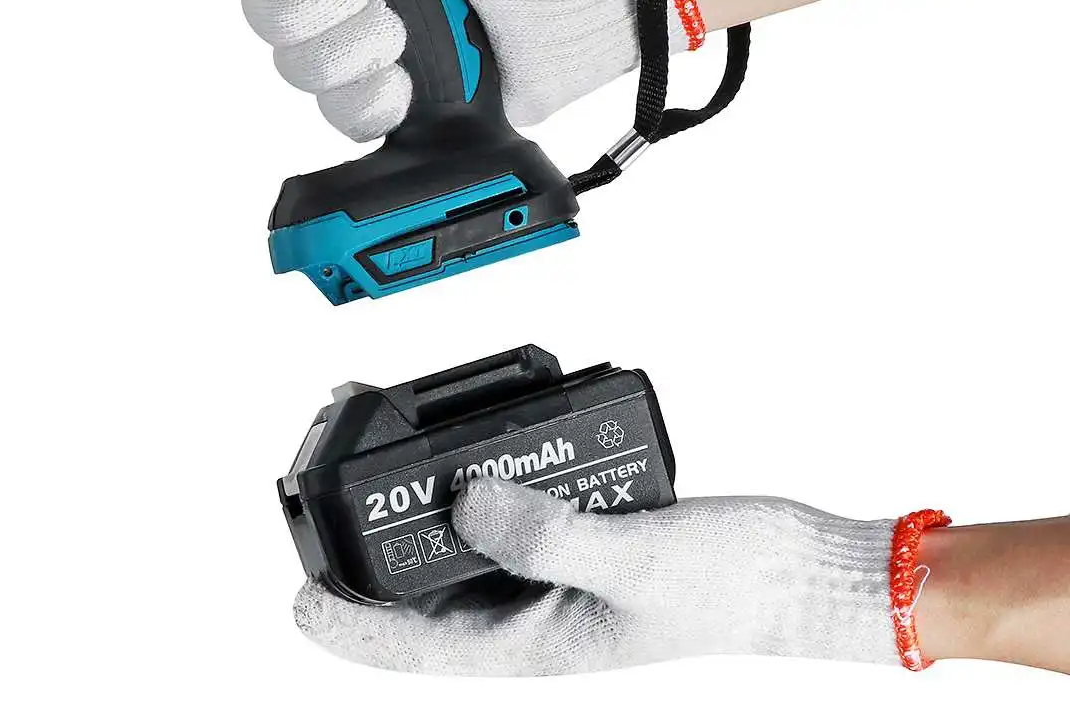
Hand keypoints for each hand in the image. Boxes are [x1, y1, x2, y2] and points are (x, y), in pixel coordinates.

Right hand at [180, 0, 667, 139]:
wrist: (576, 3)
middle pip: (261, 10)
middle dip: (307, 5)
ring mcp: (363, 42)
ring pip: (296, 67)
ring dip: (351, 52)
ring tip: (404, 33)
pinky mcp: (389, 95)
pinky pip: (341, 114)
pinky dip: (373, 98)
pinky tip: (409, 80)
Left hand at [292, 477, 904, 675]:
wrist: (796, 566)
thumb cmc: (732, 584)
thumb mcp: (635, 558)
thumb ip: (547, 534)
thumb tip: (465, 503)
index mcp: (534, 644)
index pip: (416, 645)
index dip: (350, 625)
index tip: (297, 594)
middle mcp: (532, 611)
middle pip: (425, 592)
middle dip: (369, 553)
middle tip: (326, 493)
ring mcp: (552, 574)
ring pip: (460, 546)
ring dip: (416, 510)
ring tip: (379, 456)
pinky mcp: (574, 534)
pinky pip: (506, 511)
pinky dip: (474, 482)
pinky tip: (462, 449)